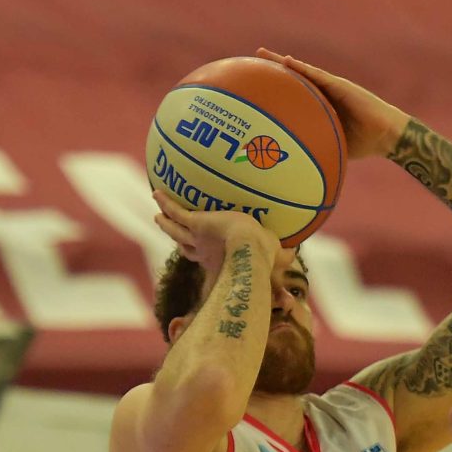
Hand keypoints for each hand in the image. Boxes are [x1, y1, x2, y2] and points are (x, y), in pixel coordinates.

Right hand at [153, 189, 278, 274]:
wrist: (249, 251)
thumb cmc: (264, 257)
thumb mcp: (274, 254)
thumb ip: (282, 254)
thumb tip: (294, 252)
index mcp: (219, 260)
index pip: (204, 257)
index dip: (198, 255)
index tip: (193, 252)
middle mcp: (205, 251)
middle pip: (185, 245)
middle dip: (177, 239)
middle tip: (167, 230)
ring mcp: (198, 237)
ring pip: (175, 230)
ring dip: (166, 223)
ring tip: (158, 216)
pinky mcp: (196, 224)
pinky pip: (177, 211)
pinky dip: (166, 203)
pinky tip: (156, 192)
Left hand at [256, 48, 408, 158]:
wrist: (386, 135)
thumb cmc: (364, 144)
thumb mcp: (333, 146)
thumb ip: (317, 148)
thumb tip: (298, 170)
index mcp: (321, 106)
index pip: (295, 94)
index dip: (277, 89)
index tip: (258, 86)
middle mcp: (324, 93)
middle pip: (294, 78)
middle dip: (273, 70)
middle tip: (252, 61)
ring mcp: (332, 87)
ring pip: (302, 72)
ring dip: (282, 62)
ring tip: (262, 55)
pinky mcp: (340, 85)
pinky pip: (318, 76)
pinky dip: (302, 69)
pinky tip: (287, 62)